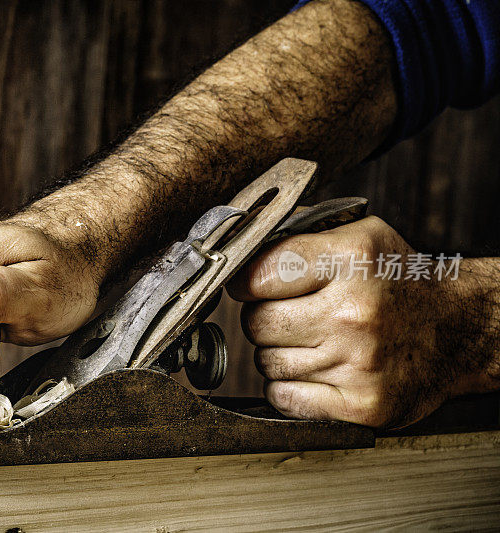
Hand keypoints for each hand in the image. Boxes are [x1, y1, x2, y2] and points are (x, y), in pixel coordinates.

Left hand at [227, 216, 485, 428]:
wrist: (459, 329)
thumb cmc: (398, 282)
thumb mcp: (358, 235)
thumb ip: (296, 235)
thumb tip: (238, 245)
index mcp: (352, 261)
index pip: (258, 276)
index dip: (247, 283)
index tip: (253, 287)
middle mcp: (355, 313)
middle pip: (257, 324)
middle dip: (265, 318)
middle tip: (293, 314)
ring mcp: (358, 363)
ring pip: (267, 363)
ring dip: (280, 353)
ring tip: (315, 341)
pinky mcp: (360, 406)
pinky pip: (283, 397)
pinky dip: (290, 387)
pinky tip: (318, 369)